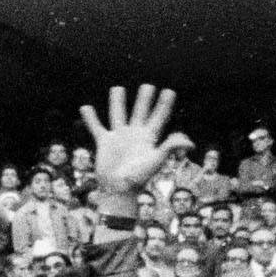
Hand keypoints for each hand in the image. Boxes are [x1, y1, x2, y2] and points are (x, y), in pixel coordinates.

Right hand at [79, 82, 183, 198]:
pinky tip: (85, 107)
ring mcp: (119, 137)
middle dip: (144, 99)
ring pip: (118, 114)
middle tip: (148, 86)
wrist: (118, 190)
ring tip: (117, 88)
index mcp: (149, 138)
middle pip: (140, 111)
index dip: (164, 105)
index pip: (159, 117)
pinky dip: (90, 118)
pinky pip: (96, 126)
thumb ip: (171, 147)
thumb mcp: (156, 160)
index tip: (169, 91)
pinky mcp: (104, 142)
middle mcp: (134, 134)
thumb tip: (190, 142)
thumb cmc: (138, 178)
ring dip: (117, 102)